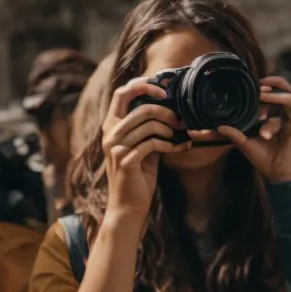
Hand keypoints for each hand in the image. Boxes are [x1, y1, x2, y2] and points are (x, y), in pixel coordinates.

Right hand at [101, 79, 184, 214]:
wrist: (128, 206)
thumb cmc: (138, 174)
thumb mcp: (142, 145)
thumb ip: (149, 127)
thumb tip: (170, 108)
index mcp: (111, 125)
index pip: (122, 92)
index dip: (142, 85)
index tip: (163, 90)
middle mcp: (110, 134)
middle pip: (141, 108)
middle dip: (165, 111)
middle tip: (180, 120)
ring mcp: (116, 148)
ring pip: (148, 125)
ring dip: (170, 130)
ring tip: (180, 136)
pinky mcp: (126, 161)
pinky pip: (152, 143)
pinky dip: (170, 144)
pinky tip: (179, 148)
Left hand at [216, 76, 290, 183]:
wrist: (277, 174)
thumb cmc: (265, 159)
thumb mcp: (246, 143)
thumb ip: (235, 133)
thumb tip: (219, 127)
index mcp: (277, 116)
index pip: (274, 94)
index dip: (263, 89)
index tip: (250, 90)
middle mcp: (288, 115)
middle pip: (284, 89)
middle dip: (271, 84)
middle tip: (257, 86)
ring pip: (288, 94)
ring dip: (273, 93)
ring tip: (260, 95)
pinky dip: (280, 99)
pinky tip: (268, 101)